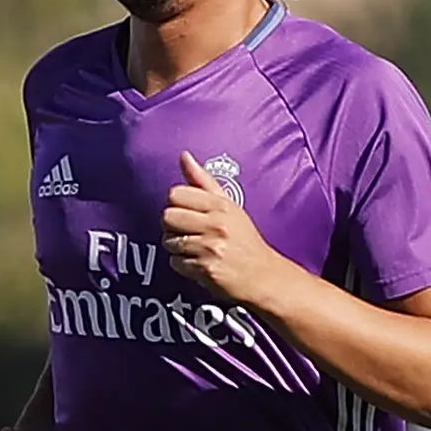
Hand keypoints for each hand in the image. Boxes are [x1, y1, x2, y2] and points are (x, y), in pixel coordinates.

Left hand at [161, 150, 287, 306]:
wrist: (262, 275)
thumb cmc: (243, 239)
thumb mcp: (228, 206)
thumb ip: (202, 181)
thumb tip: (183, 155)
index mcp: (221, 205)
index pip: (176, 194)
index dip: (176, 205)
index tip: (188, 213)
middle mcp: (216, 224)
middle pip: (167, 216)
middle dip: (172, 226)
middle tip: (187, 232)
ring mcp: (211, 247)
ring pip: (169, 241)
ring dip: (176, 247)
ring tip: (195, 249)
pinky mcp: (206, 268)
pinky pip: (176, 263)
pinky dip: (183, 265)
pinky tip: (198, 264)